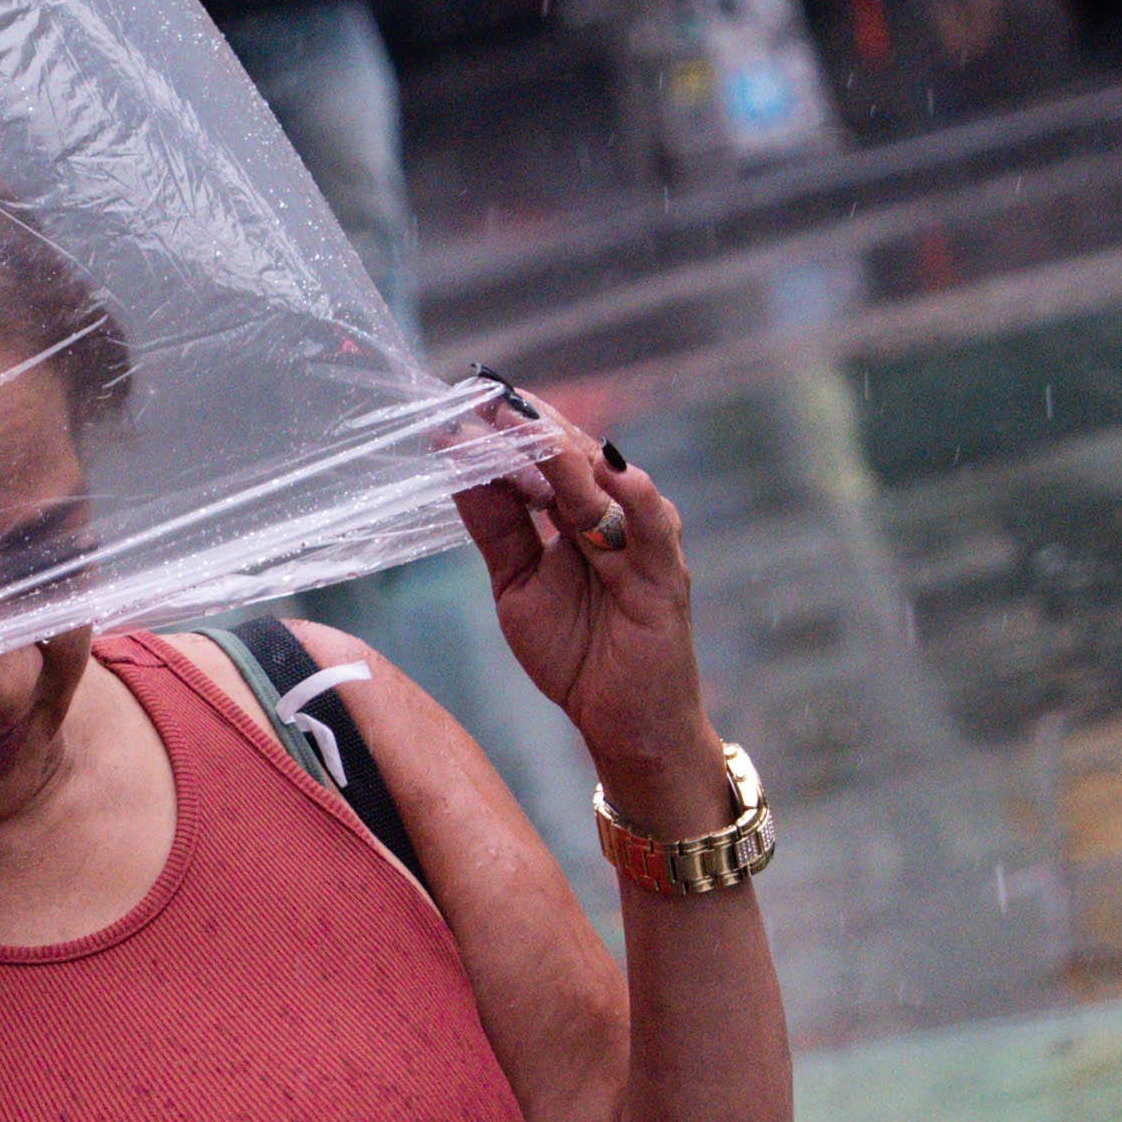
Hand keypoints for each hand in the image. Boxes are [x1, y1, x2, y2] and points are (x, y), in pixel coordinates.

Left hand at [460, 415, 724, 823]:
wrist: (621, 722)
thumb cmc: (577, 652)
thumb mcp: (517, 583)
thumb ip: (495, 526)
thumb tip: (455, 463)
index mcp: (576, 514)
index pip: (540, 458)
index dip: (507, 432)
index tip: (464, 402)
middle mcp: (611, 517)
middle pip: (570, 459)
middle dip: (528, 429)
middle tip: (487, 399)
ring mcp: (641, 540)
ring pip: (604, 484)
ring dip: (566, 452)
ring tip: (527, 424)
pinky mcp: (665, 574)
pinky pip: (653, 528)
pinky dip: (634, 497)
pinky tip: (610, 471)